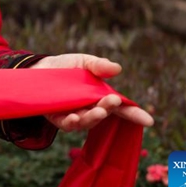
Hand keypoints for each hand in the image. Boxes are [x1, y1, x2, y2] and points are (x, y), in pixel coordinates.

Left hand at [30, 53, 153, 131]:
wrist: (37, 69)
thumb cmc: (65, 67)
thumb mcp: (83, 62)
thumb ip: (99, 65)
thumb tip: (117, 68)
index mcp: (100, 96)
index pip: (120, 107)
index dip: (134, 114)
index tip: (148, 121)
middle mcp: (90, 108)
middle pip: (104, 113)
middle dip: (110, 109)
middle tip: (113, 101)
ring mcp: (75, 114)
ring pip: (87, 121)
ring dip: (93, 117)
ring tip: (98, 110)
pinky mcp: (58, 118)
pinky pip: (67, 124)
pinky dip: (72, 122)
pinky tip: (75, 117)